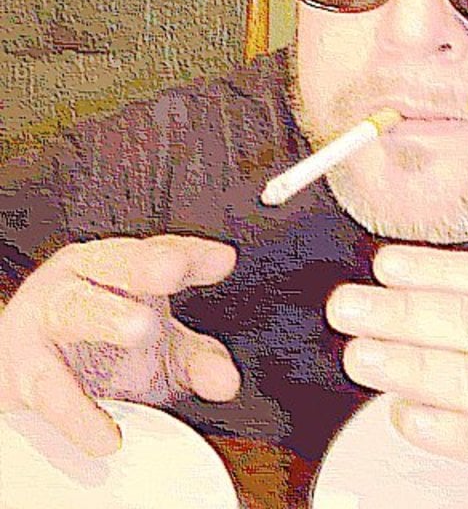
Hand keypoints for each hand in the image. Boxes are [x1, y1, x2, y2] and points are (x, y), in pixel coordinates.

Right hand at [0, 235, 238, 455]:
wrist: (26, 376)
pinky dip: (77, 412)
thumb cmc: (100, 351)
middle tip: (173, 270)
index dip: (194, 254)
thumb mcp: (160, 351)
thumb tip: (225, 381)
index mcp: (123, 268)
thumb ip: (199, 361)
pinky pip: (48, 385)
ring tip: (143, 328)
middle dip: (145, 264)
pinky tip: (106, 434)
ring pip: (76, 307)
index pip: (164, 251)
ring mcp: (49, 317)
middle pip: (116, 261)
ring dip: (108, 316)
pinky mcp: (23, 367)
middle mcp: (84, 279)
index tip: (221, 260)